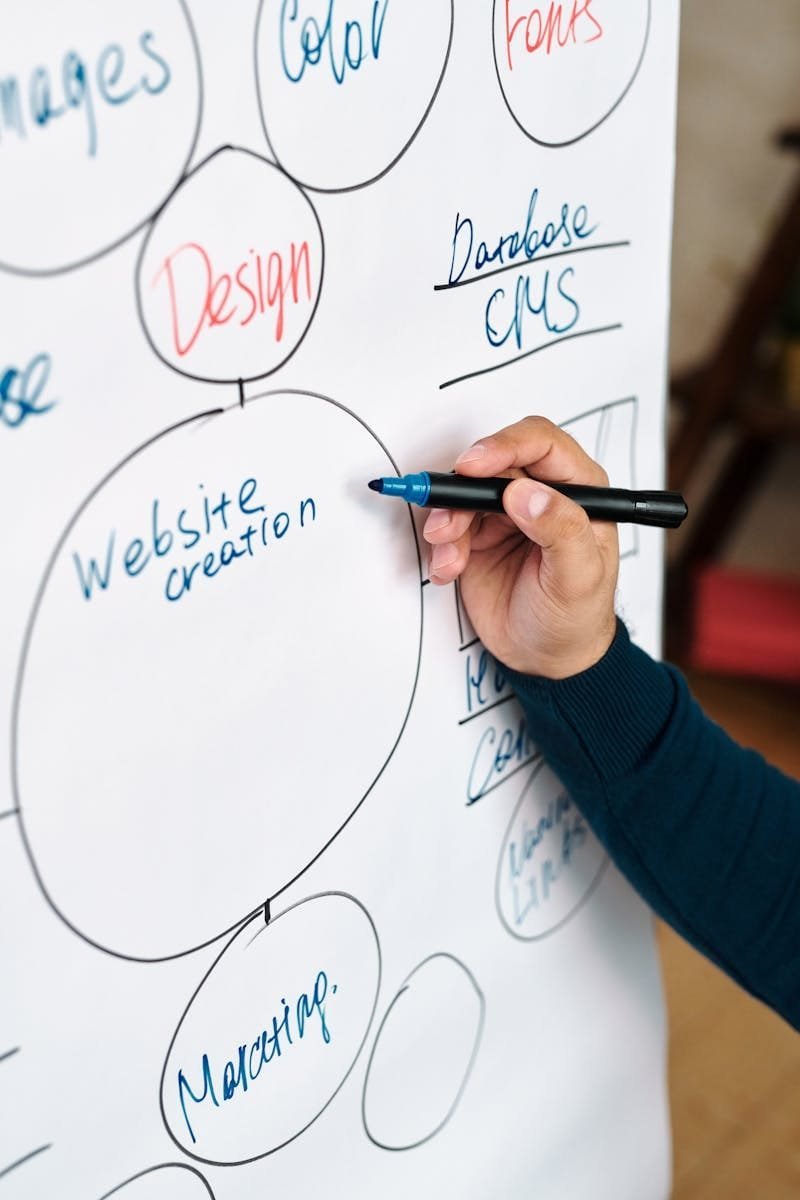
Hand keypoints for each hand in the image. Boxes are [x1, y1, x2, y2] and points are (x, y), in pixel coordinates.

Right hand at [423, 416, 618, 678]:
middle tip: (447, 519)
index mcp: (580, 491)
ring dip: (448, 521)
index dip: (504, 446)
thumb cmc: (577, 619)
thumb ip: (561, 532)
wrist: (546, 660)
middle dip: (463, 490)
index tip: (473, 466)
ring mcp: (506, 514)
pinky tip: (449, 570)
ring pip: (464, 493)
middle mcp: (542, 494)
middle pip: (493, 464)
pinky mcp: (478, 536)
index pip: (541, 445)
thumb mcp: (579, 579)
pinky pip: (449, 523)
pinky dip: (442, 545)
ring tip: (450, 557)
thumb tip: (526, 493)